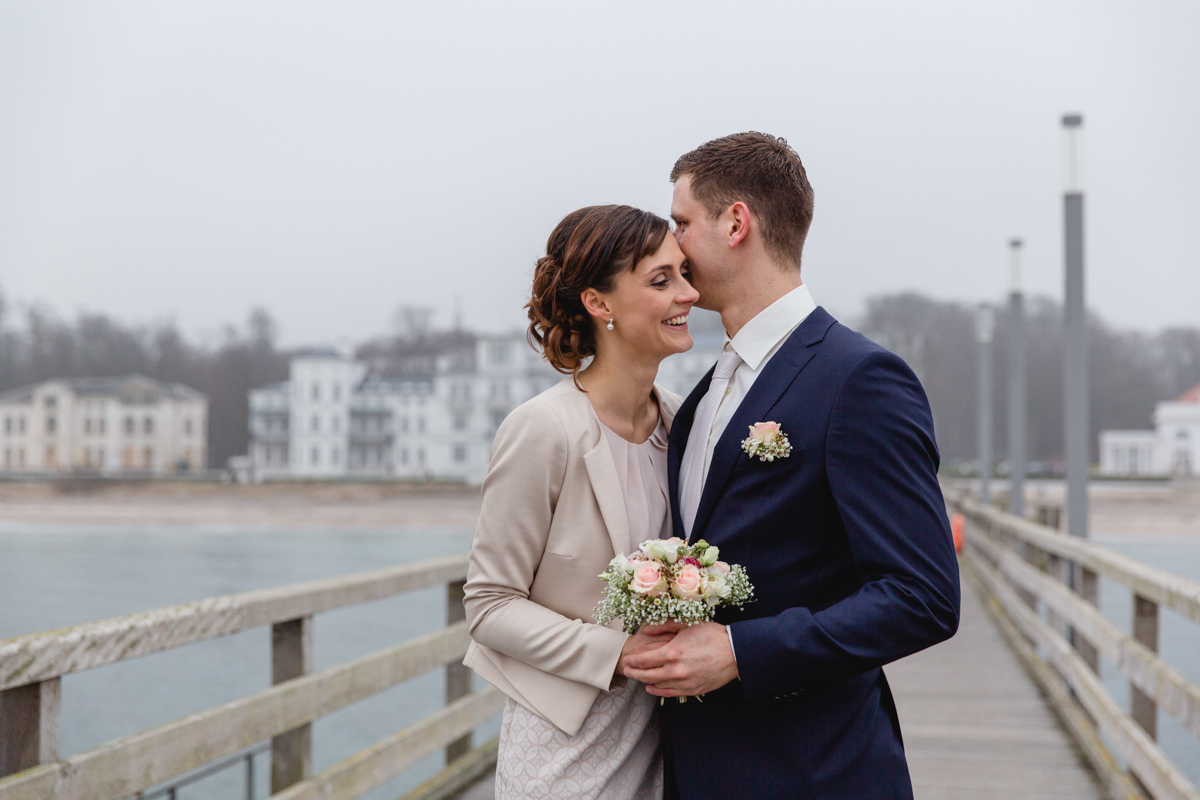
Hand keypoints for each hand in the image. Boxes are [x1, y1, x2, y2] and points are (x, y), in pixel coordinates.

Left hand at [622, 621, 738, 696]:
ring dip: (645, 681)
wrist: (735, 652)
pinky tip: (651, 687)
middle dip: (634, 673)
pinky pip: (670, 693)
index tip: (627, 660)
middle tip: (626, 670)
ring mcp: (684, 683)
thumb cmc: (711, 635)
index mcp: (673, 652)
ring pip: (657, 686)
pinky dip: (658, 691)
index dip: (633, 661)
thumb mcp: (686, 624)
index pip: (644, 660)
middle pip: (647, 675)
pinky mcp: (693, 690)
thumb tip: (645, 630)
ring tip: (638, 677)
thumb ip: (664, 626)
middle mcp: (676, 670)